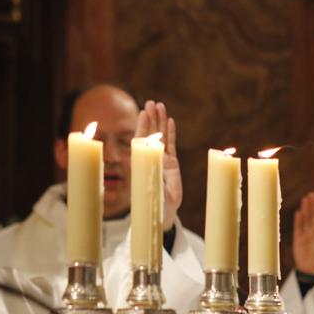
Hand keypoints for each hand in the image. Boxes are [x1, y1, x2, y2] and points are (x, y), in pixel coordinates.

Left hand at [137, 100, 181, 230]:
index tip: (142, 113)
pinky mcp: (172, 163)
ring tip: (159, 105)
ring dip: (160, 120)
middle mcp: (150, 157)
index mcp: (141, 162)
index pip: (141, 140)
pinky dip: (170, 133)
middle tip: (150, 102)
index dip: (142, 126)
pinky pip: (171, 144)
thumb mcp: (149, 189)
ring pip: (161, 136)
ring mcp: (161, 159)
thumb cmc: (152, 203)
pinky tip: (170, 120)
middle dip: (150, 118)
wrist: (163, 211)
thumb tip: (151, 161)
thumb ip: (151, 176)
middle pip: (151, 133)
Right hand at [293, 192, 313, 275]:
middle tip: (312, 194)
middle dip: (313, 205)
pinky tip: (299, 212)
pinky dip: (298, 221)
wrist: (313, 272)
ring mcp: (306, 235)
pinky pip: (298, 228)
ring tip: (305, 199)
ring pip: (306, 219)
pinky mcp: (298, 240)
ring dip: (306, 209)